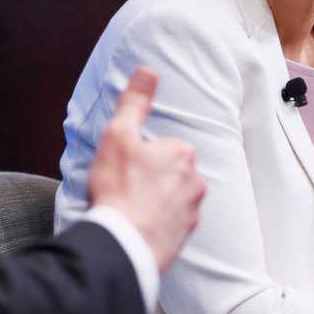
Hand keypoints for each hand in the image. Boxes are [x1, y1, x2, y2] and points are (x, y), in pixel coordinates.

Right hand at [88, 67, 206, 271]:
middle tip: (125, 188)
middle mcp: (196, 180)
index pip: (162, 146)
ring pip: (172, 197)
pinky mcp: (185, 236)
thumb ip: (134, 102)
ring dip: (156, 201)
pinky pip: (172, 222)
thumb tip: (148, 71)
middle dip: (151, 177)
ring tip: (131, 209)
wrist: (125, 243)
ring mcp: (192, 210)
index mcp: (182, 153)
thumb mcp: (118, 136)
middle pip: (169, 172)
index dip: (140, 156)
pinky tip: (139, 225)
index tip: (125, 167)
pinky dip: (158, 223)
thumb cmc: (119, 189)